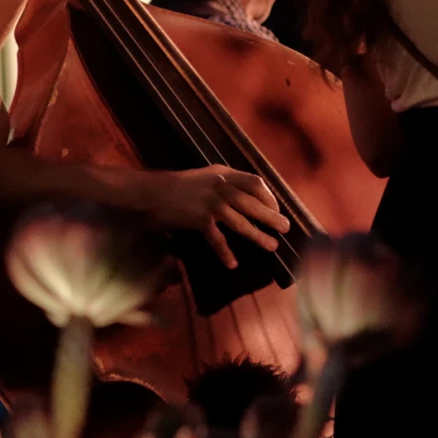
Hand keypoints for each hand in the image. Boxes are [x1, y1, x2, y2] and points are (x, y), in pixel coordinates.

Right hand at [137, 165, 287, 265]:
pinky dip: (225, 252)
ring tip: (271, 246)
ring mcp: (211, 203)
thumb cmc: (180, 186)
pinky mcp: (200, 219)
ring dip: (258, 235)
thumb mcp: (208, 176)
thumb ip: (227, 182)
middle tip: (285, 228)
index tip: (275, 209)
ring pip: (241, 222)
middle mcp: (222, 187)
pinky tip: (232, 263)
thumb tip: (248, 197)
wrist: (152, 192)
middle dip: (271, 217)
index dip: (269, 197)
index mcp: (225, 174)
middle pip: (253, 204)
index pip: (256, 183)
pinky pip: (217, 238)